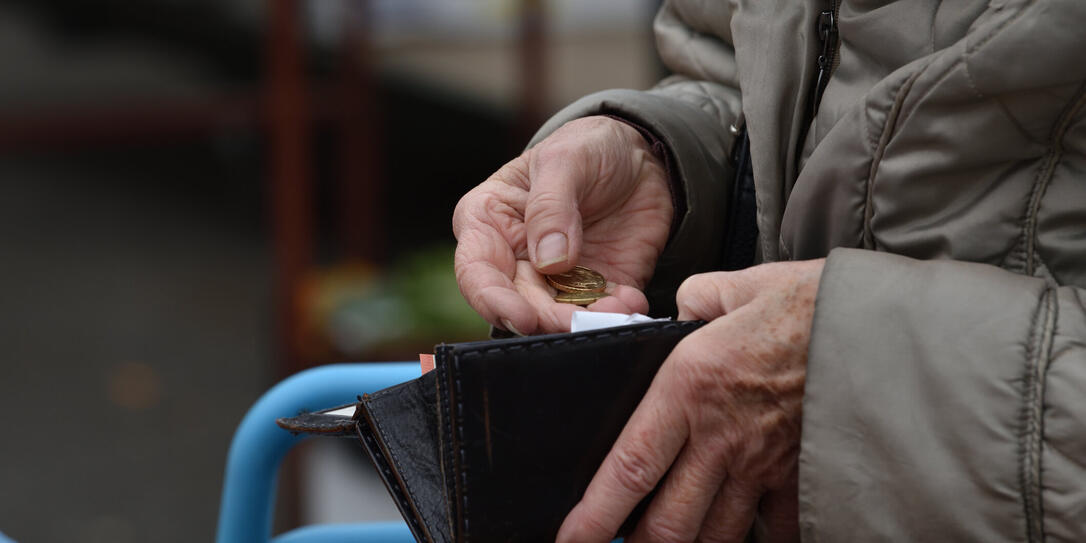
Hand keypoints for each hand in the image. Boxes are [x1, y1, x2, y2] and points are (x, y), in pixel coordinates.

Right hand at [452, 116, 671, 334]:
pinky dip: (615, 315)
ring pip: (558, 316)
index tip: (523, 317)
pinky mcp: (595, 289)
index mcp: (489, 222)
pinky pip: (600, 313)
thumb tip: (549, 261)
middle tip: (578, 322)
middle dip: (547, 319)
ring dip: (584, 322)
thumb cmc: (587, 147)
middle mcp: (516, 258)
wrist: (640, 158)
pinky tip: (631, 301)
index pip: (476, 271)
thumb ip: (550, 205)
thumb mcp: (565, 159)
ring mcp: (556, 278)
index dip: (493, 300)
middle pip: (519, 303)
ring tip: (617, 310)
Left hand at [557, 259, 825, 542]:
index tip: (570, 540)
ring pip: (715, 536)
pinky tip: (746, 536)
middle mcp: (720, 438)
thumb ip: (694, 301)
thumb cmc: (810, 302)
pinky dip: (760, 539)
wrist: (886, 324)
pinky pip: (777, 529)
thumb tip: (680, 311)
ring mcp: (764, 465)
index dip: (594, 516)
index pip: (628, 468)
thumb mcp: (735, 286)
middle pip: (667, 524)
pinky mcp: (803, 475)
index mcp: (689, 388)